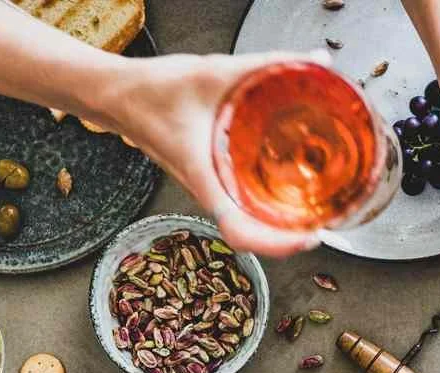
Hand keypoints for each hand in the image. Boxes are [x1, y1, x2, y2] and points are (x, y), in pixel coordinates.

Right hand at [100, 52, 329, 258]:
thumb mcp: (213, 74)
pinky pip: (238, 205)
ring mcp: (206, 188)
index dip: (275, 244)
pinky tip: (283, 193)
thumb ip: (264, 65)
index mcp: (202, 176)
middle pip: (249, 235)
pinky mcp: (207, 179)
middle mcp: (205, 190)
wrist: (117, 95)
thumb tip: (313, 61)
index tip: (307, 237)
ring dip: (276, 227)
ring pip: (244, 223)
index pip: (238, 230)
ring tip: (311, 217)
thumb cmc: (151, 92)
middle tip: (322, 227)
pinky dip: (262, 208)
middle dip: (287, 239)